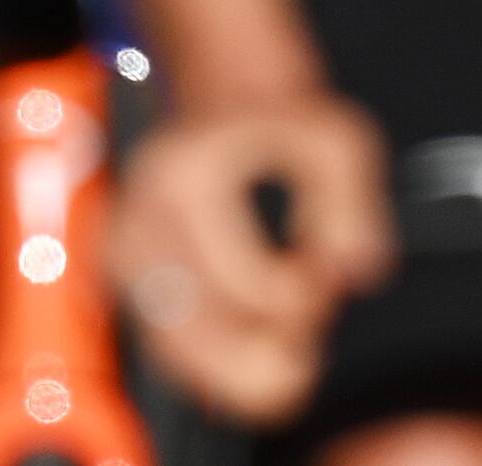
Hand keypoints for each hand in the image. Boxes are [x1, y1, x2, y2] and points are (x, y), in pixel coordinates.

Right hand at [111, 94, 394, 423]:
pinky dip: (218, 365)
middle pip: (207, 333)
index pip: (248, 284)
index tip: (325, 272)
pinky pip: (168, 355)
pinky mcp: (127, 285)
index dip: (306, 298)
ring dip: (246, 362)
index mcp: (183, 178)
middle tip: (308, 312)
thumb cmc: (280, 131)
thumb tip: (354, 271)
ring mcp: (127, 258)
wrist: (226, 115)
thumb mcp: (335, 143)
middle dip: (273, 340)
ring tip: (288, 335)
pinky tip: (256, 343)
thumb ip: (352, 204)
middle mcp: (140, 221)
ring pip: (180, 357)